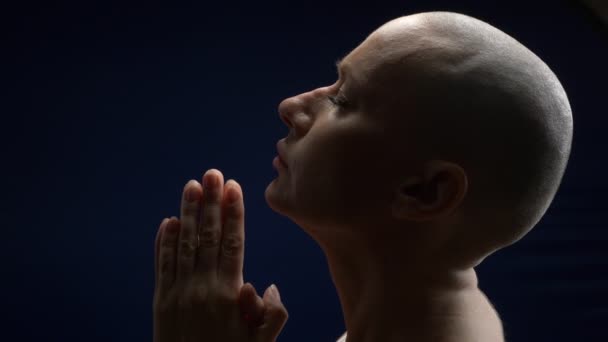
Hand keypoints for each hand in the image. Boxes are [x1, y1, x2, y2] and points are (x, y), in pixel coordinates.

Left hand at [153, 169, 287, 341]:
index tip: (234, 188)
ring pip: (183, 244)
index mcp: (228, 295)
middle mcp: (201, 287)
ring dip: (187, 213)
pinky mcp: (161, 302)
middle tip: (213, 174)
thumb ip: (273, 315)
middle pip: (207, 236)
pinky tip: (167, 222)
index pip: (233, 243)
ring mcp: (178, 293)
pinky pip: (162, 264)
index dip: (233, 213)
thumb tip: (266, 284)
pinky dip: (163, 241)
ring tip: (191, 186)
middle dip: (210, 202)